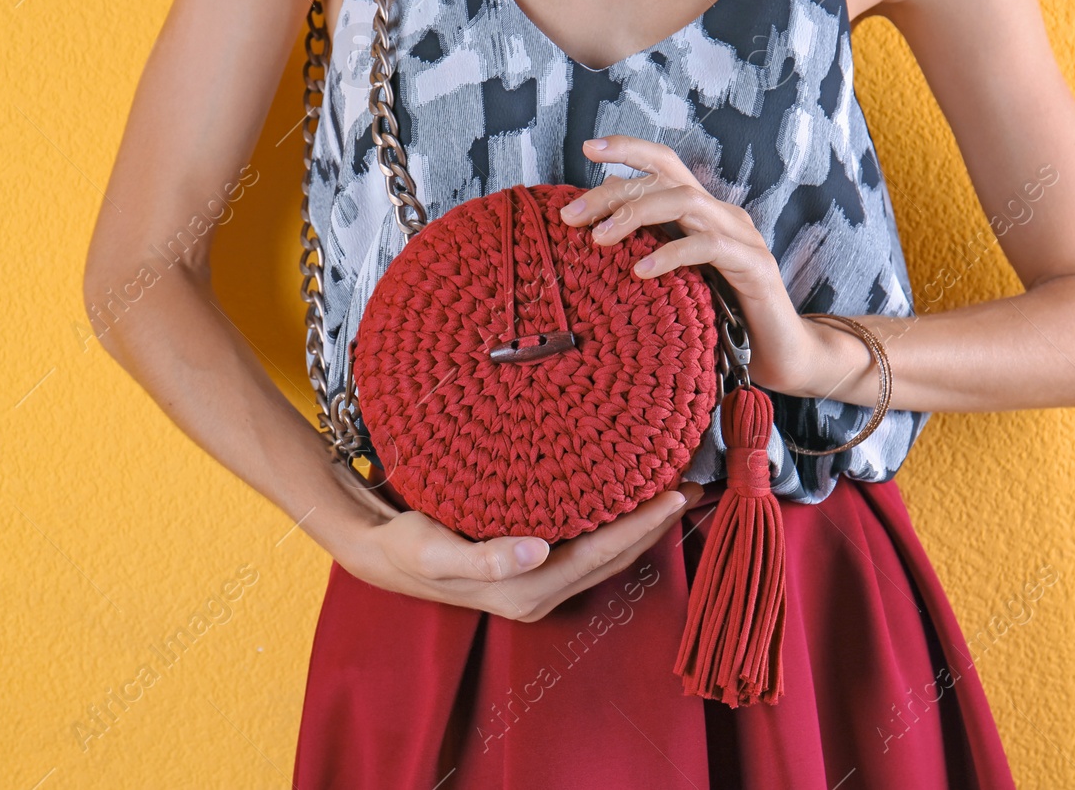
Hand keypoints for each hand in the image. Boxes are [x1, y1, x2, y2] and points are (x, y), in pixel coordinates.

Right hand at [333, 478, 705, 621]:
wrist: (384, 554)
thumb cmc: (411, 549)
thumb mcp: (436, 552)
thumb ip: (485, 557)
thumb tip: (536, 551)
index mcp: (529, 591)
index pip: (601, 555)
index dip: (642, 526)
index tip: (674, 494)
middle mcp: (543, 591)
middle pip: (615, 556)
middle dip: (654, 524)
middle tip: (691, 483)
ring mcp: (541, 581)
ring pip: (607, 553)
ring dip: (641, 524)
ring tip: (671, 487)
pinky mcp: (536, 564)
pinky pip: (590, 545)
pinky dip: (616, 523)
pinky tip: (627, 498)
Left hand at [559, 134, 823, 395]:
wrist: (782, 354)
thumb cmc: (724, 314)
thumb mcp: (677, 274)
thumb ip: (650, 239)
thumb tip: (606, 206)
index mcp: (703, 211)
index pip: (665, 164)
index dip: (629, 149)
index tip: (588, 148)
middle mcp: (724, 214)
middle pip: (666, 179)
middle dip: (614, 192)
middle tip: (571, 217)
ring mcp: (742, 237)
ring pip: (686, 202)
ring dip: (636, 214)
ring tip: (599, 239)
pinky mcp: (755, 266)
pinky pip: (708, 247)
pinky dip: (672, 253)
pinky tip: (641, 270)